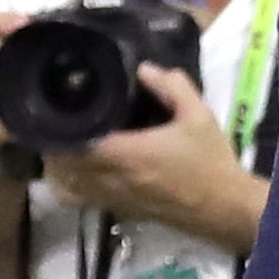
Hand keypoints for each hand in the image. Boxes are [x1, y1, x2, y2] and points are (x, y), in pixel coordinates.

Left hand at [42, 65, 265, 249]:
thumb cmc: (210, 161)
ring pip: (67, 186)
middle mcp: (114, 179)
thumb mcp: (199, 116)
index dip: (63, 127)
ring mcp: (112, 198)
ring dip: (57, 166)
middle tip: (55, 121)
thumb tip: (143, 68)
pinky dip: (68, 185)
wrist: (223, 208)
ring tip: (60, 143)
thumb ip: (173, 87)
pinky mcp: (117, 210)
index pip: (80, 143)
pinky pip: (80, 199)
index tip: (58, 107)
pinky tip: (73, 169)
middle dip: (55, 145)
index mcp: (130, 154)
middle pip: (64, 165)